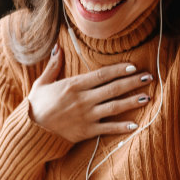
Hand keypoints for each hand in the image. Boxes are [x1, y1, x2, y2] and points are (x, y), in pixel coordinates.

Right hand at [26, 47, 152, 141]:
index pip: (102, 75)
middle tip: (149, 77)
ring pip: (114, 107)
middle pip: (113, 88)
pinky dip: (122, 127)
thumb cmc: (36, 106)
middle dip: (133, 82)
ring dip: (132, 101)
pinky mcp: (86, 132)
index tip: (133, 66)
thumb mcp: (42, 83)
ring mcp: (86, 116)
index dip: (119, 70)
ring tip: (147, 96)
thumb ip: (53, 65)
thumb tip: (57, 47)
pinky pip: (108, 129)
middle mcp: (83, 99)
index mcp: (74, 85)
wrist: (31, 131)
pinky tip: (135, 125)